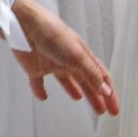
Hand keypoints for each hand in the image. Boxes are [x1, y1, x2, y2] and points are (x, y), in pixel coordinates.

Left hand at [10, 0, 118, 116]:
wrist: (23, 25)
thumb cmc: (51, 33)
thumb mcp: (76, 55)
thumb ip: (91, 73)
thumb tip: (106, 90)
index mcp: (82, 55)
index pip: (101, 77)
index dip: (109, 94)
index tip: (114, 109)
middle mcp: (69, 59)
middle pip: (86, 81)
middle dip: (96, 96)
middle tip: (102, 111)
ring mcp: (52, 62)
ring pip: (66, 80)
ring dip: (74, 90)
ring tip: (80, 100)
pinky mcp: (34, 66)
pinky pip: (38, 82)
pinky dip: (40, 90)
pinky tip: (43, 97)